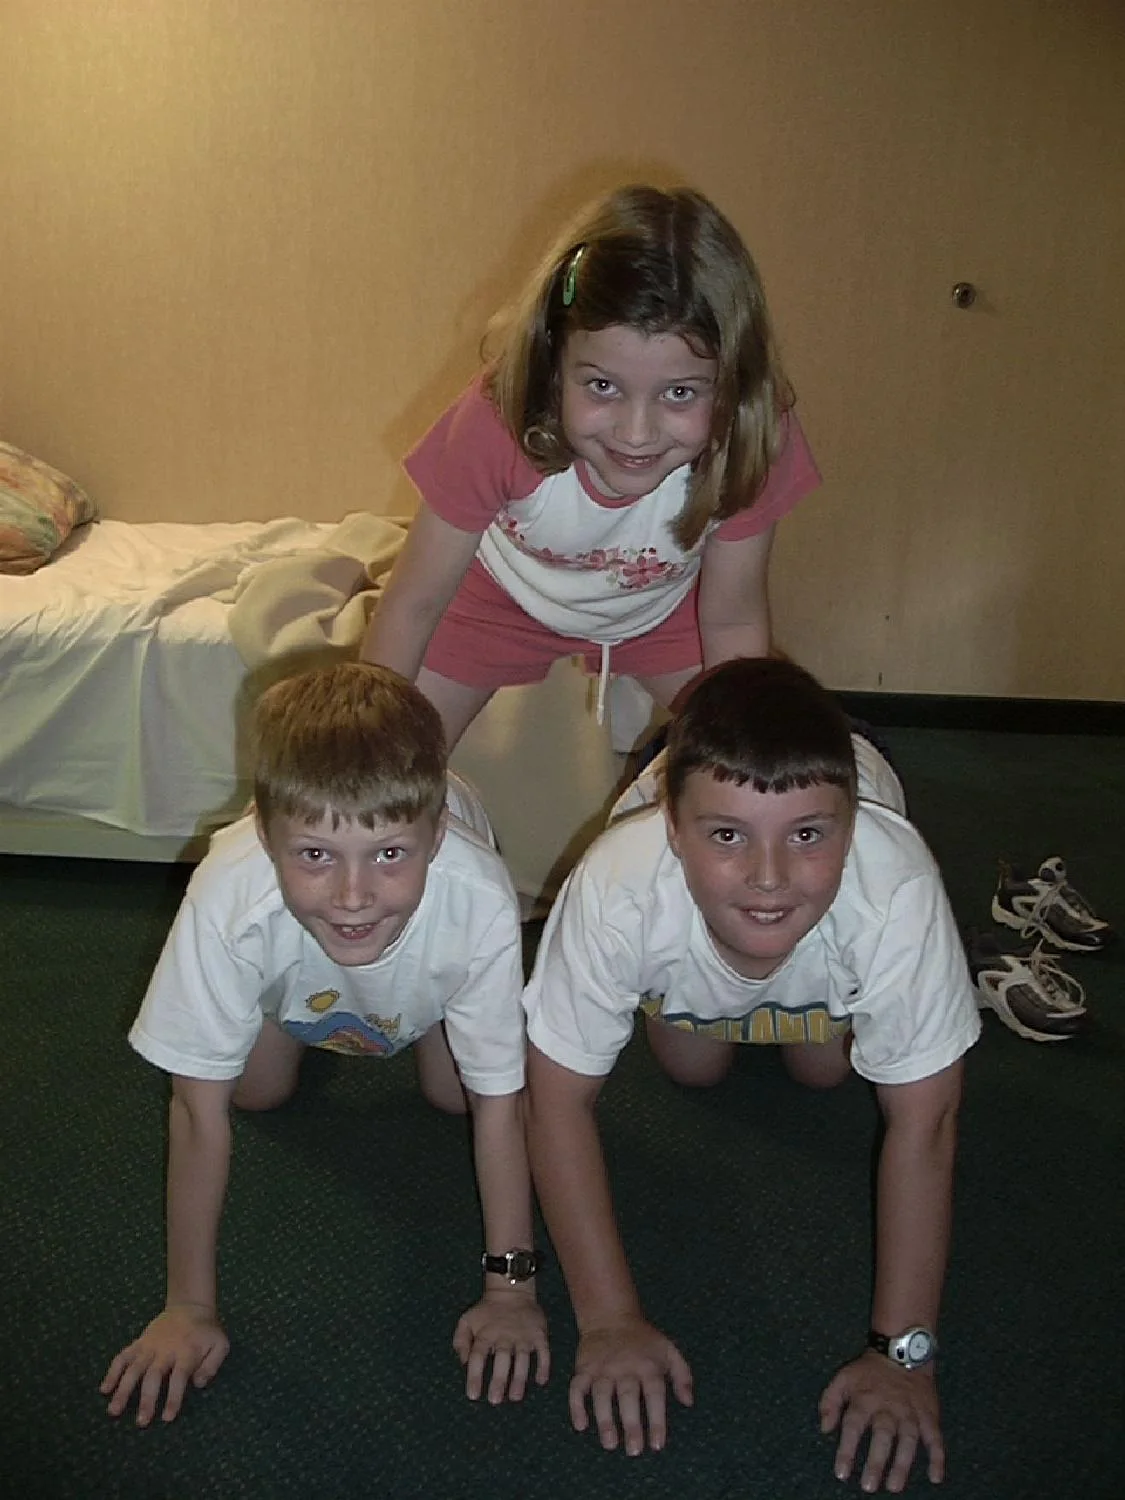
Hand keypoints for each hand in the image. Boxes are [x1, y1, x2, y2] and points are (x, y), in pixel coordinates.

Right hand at [100, 1303, 229, 1425]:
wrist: (189, 1306)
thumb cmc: (206, 1332)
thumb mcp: (220, 1344)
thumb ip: (212, 1364)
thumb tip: (198, 1384)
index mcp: (187, 1352)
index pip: (179, 1377)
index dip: (173, 1398)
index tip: (167, 1418)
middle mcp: (166, 1350)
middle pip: (153, 1375)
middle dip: (146, 1399)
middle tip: (141, 1422)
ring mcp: (149, 1346)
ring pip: (133, 1368)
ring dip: (123, 1389)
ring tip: (114, 1411)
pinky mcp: (138, 1343)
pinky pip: (122, 1357)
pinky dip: (112, 1372)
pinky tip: (104, 1389)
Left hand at [453, 1287, 549, 1403]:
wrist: (512, 1290)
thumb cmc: (487, 1311)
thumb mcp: (467, 1320)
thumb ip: (460, 1340)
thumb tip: (463, 1362)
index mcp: (486, 1334)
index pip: (478, 1356)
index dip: (475, 1375)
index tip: (473, 1395)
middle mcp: (504, 1336)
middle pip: (501, 1360)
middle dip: (499, 1380)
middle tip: (495, 1400)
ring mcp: (523, 1335)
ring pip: (522, 1358)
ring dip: (519, 1378)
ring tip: (515, 1396)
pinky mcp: (539, 1334)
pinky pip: (543, 1351)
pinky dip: (544, 1365)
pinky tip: (541, 1381)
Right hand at [570, 1317, 692, 1456]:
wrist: (611, 1316)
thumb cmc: (644, 1340)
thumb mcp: (669, 1350)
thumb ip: (682, 1375)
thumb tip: (688, 1402)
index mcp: (648, 1365)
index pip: (654, 1395)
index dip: (656, 1420)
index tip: (657, 1445)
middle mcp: (624, 1367)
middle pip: (627, 1396)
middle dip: (631, 1424)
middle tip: (634, 1451)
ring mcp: (602, 1368)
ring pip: (601, 1394)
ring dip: (604, 1419)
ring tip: (610, 1443)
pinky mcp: (584, 1368)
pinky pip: (576, 1388)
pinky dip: (576, 1406)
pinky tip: (580, 1425)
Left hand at [819, 1349, 943, 1491]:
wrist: (903, 1351)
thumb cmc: (869, 1371)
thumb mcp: (843, 1378)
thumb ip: (830, 1401)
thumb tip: (825, 1429)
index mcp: (865, 1399)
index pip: (853, 1426)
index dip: (847, 1449)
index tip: (842, 1473)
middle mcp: (888, 1407)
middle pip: (882, 1435)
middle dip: (876, 1461)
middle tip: (869, 1486)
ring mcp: (911, 1412)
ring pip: (908, 1440)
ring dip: (902, 1464)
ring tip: (894, 1486)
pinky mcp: (929, 1415)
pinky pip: (936, 1438)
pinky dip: (938, 1457)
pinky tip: (935, 1477)